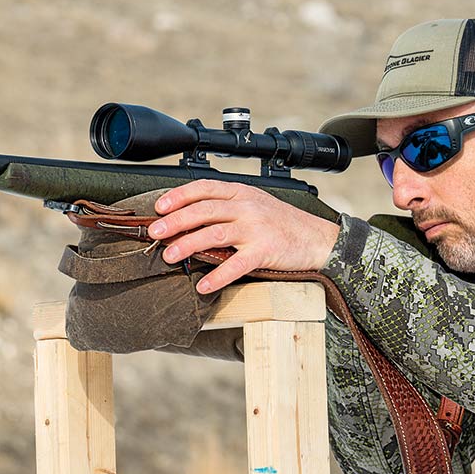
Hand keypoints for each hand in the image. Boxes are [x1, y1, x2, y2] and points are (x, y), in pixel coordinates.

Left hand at [147, 181, 341, 293]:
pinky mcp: (265, 251)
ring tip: (169, 255)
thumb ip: (229, 207)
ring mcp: (255, 228)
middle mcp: (246, 207)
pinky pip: (236, 264)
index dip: (179, 196)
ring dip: (187, 244)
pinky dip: (217, 276)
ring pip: (213, 233)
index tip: (160, 207)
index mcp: (242, 193)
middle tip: (156, 232)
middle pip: (203, 210)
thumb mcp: (256, 205)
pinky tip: (203, 285)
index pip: (204, 188)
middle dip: (175, 221)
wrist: (318, 239)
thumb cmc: (285, 225)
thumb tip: (192, 219)